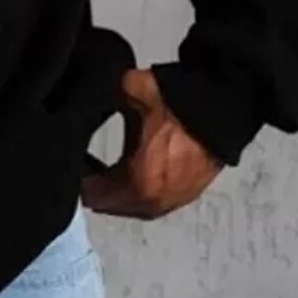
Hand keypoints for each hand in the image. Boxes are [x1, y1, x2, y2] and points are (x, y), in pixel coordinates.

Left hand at [78, 66, 224, 217]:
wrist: (226, 103)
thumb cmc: (181, 102)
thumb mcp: (129, 89)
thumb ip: (97, 96)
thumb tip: (80, 96)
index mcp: (138, 182)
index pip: (91, 195)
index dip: (76, 176)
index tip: (71, 160)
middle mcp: (154, 202)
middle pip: (110, 205)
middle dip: (95, 187)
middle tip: (84, 165)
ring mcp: (173, 201)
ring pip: (131, 207)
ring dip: (116, 191)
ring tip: (105, 167)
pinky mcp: (187, 194)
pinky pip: (152, 202)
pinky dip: (138, 190)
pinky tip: (134, 168)